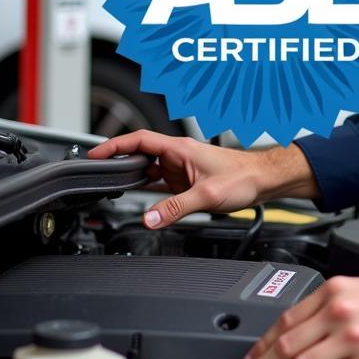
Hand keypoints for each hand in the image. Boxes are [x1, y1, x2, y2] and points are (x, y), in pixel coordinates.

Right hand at [86, 131, 316, 228]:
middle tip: (97, 175)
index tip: (95, 155)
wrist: (264, 180)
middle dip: (118, 163)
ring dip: (133, 178)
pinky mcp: (187, 179)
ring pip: (149, 169)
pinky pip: (160, 181)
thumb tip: (150, 218)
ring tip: (113, 188)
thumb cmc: (244, 177)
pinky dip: (147, 188)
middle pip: (139, 154)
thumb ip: (176, 207)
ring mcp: (181, 167)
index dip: (114, 145)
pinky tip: (139, 198)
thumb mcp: (207, 195)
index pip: (139, 140)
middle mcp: (178, 155)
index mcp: (180, 148)